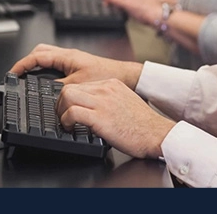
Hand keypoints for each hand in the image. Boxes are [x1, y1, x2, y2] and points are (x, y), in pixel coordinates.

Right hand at [9, 43, 142, 89]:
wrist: (124, 76)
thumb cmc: (106, 76)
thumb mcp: (79, 85)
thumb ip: (59, 87)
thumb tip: (44, 91)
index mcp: (67, 56)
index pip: (37, 56)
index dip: (22, 64)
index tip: (12, 73)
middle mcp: (68, 55)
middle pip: (40, 52)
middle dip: (26, 61)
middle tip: (17, 73)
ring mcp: (72, 59)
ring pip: (47, 56)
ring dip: (36, 64)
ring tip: (27, 76)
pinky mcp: (76, 65)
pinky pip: (55, 63)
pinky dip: (45, 69)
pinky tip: (46, 80)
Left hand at [57, 77, 174, 158]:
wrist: (156, 133)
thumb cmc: (142, 124)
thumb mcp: (125, 101)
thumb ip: (109, 99)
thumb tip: (92, 106)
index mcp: (112, 84)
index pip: (80, 83)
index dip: (70, 98)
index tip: (68, 108)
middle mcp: (106, 89)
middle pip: (69, 86)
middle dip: (60, 103)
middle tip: (62, 116)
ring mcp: (103, 102)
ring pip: (67, 95)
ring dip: (61, 110)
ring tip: (65, 122)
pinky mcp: (100, 117)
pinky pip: (73, 112)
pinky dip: (66, 120)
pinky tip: (70, 128)